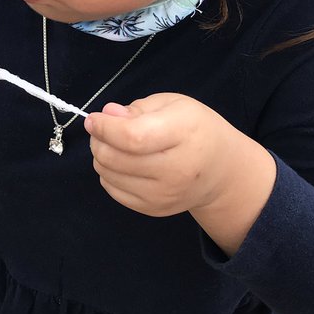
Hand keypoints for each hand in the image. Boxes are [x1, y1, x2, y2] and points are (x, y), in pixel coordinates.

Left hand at [85, 93, 264, 220]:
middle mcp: (177, 169)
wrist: (220, 170)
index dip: (105, 128)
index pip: (133, 137)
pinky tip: (123, 163)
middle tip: (101, 130)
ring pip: (109, 174)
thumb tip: (107, 115)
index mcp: (185, 133)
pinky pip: (113, 190)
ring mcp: (165, 194)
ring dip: (101, 156)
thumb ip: (138, 108)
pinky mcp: (154, 209)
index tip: (93, 120)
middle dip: (98, 140)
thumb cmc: (194, 129)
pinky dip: (109, 174)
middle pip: (116, 158)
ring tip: (114, 145)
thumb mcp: (173, 104)